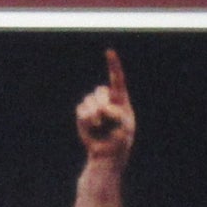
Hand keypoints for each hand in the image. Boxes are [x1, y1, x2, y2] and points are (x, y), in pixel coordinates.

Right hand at [75, 48, 134, 163]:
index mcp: (121, 100)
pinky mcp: (84, 114)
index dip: (113, 65)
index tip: (109, 52)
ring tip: (99, 126)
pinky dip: (85, 120)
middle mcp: (107, 100)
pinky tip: (93, 128)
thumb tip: (103, 108)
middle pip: (100, 91)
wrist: (107, 154)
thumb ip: (117, 116)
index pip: (117, 79)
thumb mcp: (125, 128)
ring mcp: (94, 106)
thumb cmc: (120, 141)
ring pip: (89, 101)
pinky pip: (81, 110)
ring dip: (93, 115)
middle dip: (101, 104)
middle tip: (104, 118)